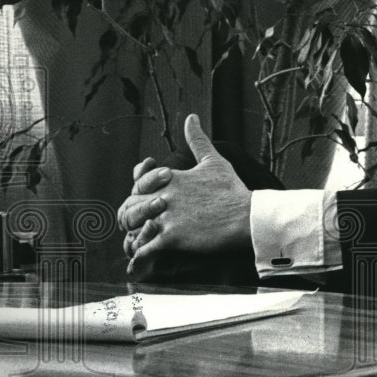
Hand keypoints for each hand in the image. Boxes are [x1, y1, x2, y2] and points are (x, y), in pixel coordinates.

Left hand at [121, 114, 251, 272]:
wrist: (247, 216)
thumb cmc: (232, 190)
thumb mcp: (214, 161)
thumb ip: (198, 140)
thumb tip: (191, 118)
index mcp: (169, 178)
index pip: (137, 184)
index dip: (136, 192)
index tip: (144, 199)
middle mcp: (163, 196)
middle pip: (129, 206)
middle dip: (130, 216)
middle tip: (139, 225)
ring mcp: (166, 217)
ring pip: (131, 226)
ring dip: (132, 235)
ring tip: (139, 242)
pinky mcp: (172, 238)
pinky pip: (144, 247)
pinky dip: (139, 254)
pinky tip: (143, 258)